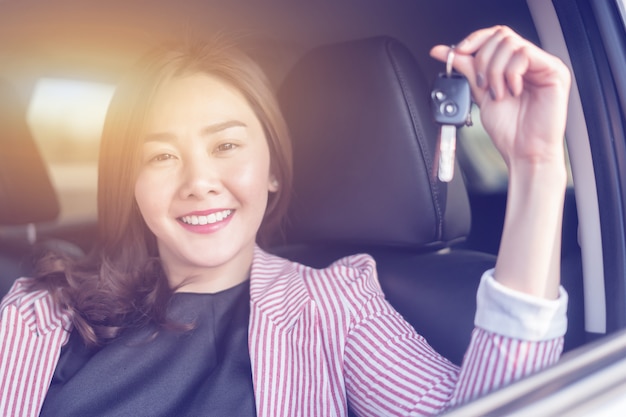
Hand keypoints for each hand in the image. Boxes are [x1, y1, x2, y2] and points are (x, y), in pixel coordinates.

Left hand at [430, 26, 570, 171]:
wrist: (524, 153)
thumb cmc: (509, 131)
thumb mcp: (480, 94)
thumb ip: (467, 70)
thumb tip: (444, 52)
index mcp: (515, 65)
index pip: (494, 36)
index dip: (474, 40)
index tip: (456, 53)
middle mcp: (531, 62)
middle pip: (501, 35)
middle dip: (483, 60)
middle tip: (483, 85)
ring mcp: (544, 65)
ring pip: (510, 44)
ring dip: (495, 71)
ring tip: (498, 94)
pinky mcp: (555, 71)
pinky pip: (524, 55)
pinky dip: (510, 74)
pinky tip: (513, 92)